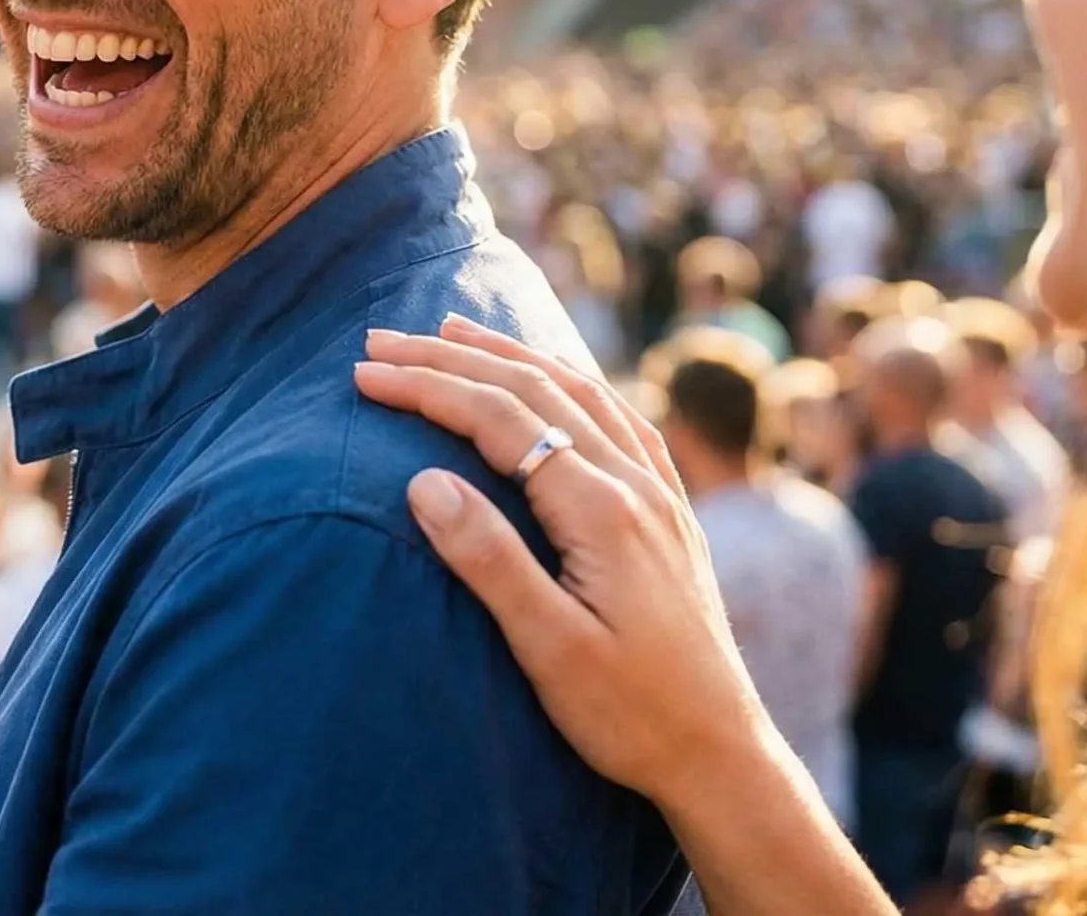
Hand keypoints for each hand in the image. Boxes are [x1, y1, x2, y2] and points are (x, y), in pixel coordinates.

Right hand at [357, 317, 780, 812]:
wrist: (722, 754)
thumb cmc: (630, 715)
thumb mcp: (549, 648)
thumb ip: (490, 559)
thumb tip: (423, 480)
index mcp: (601, 510)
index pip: (498, 419)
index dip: (427, 389)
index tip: (364, 375)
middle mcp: (636, 485)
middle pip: (533, 391)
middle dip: (451, 357)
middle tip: (381, 336)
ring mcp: (659, 496)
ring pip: (580, 393)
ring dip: (511, 355)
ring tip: (454, 332)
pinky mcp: (669, 515)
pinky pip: (619, 418)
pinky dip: (571, 381)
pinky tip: (555, 381)